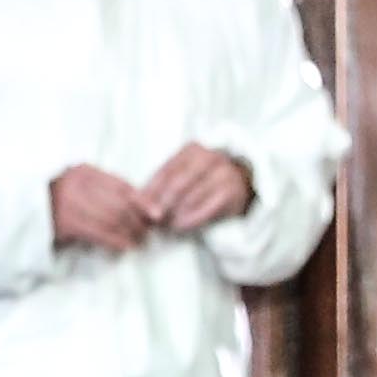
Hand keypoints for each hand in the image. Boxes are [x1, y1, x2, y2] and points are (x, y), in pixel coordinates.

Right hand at [47, 163, 156, 253]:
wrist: (20, 213)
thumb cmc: (54, 199)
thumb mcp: (77, 184)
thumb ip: (102, 189)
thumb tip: (138, 203)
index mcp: (84, 171)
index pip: (123, 186)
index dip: (143, 202)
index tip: (156, 214)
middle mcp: (78, 185)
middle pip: (120, 204)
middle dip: (138, 220)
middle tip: (147, 232)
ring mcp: (70, 204)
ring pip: (112, 219)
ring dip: (130, 233)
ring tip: (138, 241)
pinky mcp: (65, 224)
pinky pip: (99, 233)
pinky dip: (115, 241)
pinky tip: (124, 246)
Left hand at [138, 142, 256, 233]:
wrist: (241, 182)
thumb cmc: (202, 179)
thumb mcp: (182, 174)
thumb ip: (160, 185)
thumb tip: (135, 201)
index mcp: (192, 150)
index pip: (165, 171)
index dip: (149, 191)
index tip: (137, 207)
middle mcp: (210, 158)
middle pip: (177, 184)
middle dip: (161, 204)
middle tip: (150, 219)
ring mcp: (224, 174)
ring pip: (191, 197)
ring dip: (173, 214)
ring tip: (162, 225)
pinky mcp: (232, 192)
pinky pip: (206, 209)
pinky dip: (190, 219)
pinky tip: (179, 226)